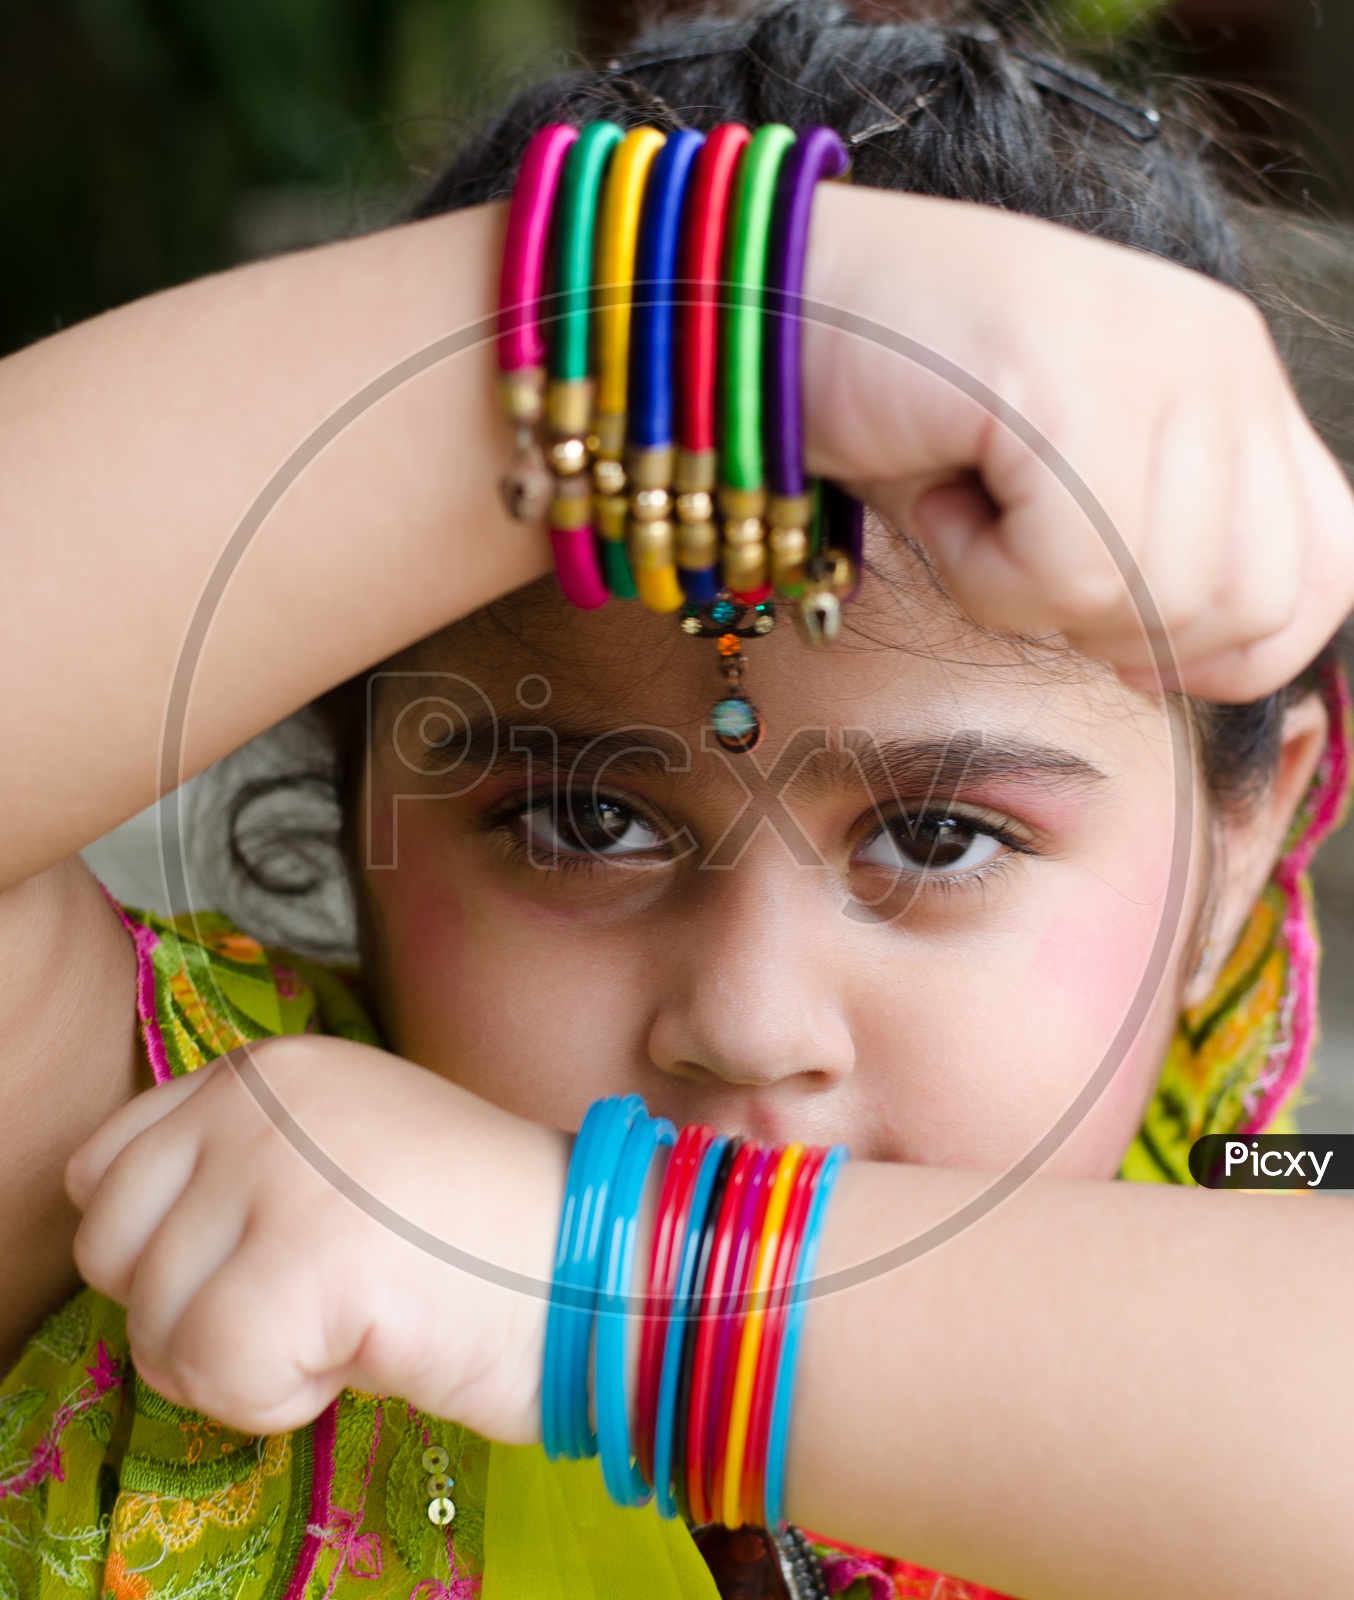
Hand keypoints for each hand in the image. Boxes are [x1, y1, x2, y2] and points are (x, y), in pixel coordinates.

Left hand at [65, 1036, 566, 1437]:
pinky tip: (360, 1352)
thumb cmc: (480, 1229)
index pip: (107, 1166)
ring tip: (344, 1324)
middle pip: (113, 1248)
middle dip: (190, 1310)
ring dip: (240, 1362)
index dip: (162, 1245)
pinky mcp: (308, 1254)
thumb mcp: (343, 1156)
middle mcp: (259, 1099)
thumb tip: (146, 1255)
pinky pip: (215, 1376)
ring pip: (155, 1323)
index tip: (251, 1269)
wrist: (602, 1260)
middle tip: (301, 1308)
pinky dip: (279, 1398)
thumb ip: (242, 1168)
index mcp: (268, 1069)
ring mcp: (280, 1168)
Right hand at [804, 185, 1353, 700]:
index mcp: (1233, 379)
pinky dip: (983, 577)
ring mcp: (1158, 361)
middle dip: (1123, 633)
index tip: (1111, 639)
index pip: (1324, 572)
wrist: (772, 310)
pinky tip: (938, 492)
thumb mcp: (1063, 487)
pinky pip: (1068, 578)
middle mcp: (1220, 357)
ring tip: (967, 501)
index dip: (1227, 650)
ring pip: (1158, 601)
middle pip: (1253, 608)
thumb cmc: (905, 409)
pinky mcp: (1073, 386)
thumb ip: (1158, 547)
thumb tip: (1190, 666)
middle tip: (1020, 558)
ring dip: (1033, 597)